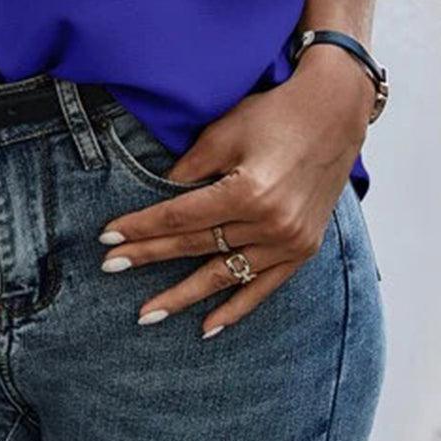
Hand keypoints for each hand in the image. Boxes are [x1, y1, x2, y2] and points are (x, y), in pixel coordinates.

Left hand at [96, 44, 374, 337]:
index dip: (141, 228)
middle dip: (148, 258)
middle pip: (195, 246)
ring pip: (223, 275)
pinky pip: (263, 287)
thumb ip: (189, 169)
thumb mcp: (224, 132)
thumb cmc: (274, 114)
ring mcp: (290, 241)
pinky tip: (207, 327)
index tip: (107, 239)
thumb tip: (158, 196)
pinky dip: (235, 309)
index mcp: (248, 192)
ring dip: (183, 296)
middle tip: (110, 268)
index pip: (179, 218)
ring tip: (146, 314)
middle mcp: (270, 223)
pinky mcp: (303, 249)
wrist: (333, 113)